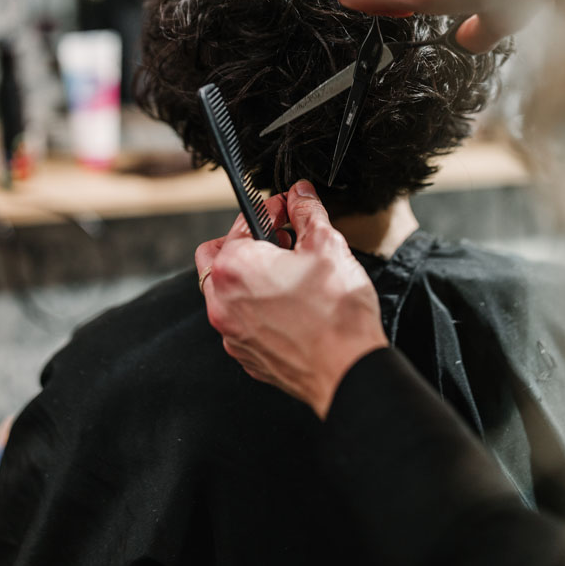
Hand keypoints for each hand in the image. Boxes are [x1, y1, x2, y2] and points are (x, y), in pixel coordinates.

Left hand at [195, 181, 387, 418]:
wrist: (347, 371)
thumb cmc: (335, 312)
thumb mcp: (326, 246)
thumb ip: (308, 212)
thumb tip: (300, 194)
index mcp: (234, 267)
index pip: (243, 222)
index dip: (271, 209)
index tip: (288, 208)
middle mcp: (221, 301)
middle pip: (217, 257)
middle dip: (245, 243)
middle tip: (280, 241)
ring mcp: (230, 333)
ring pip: (225, 292)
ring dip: (249, 277)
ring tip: (288, 273)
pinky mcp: (245, 355)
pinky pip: (240, 322)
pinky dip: (256, 308)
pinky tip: (288, 305)